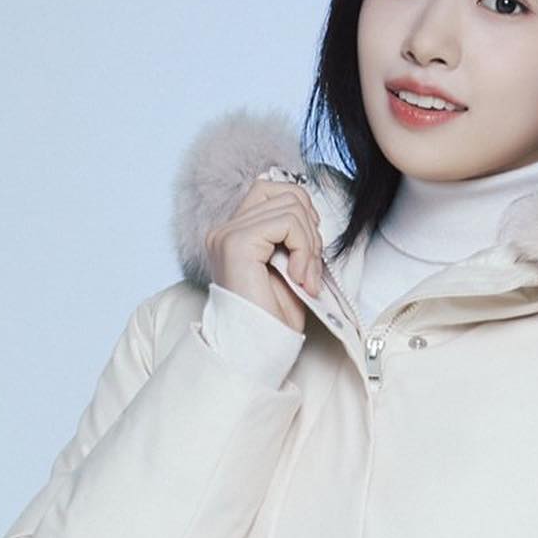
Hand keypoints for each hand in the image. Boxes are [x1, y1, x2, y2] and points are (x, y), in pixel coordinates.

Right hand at [204, 174, 325, 333]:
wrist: (260, 348)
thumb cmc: (274, 317)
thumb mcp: (290, 267)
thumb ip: (293, 236)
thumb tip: (311, 212)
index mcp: (236, 233)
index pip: (272, 189)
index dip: (302, 212)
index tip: (310, 250)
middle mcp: (226, 229)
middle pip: (285, 193)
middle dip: (311, 230)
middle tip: (311, 268)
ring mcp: (228, 234)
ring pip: (291, 207)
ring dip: (310, 245)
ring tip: (305, 278)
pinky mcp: (237, 243)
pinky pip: (287, 223)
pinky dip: (303, 249)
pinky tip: (299, 278)